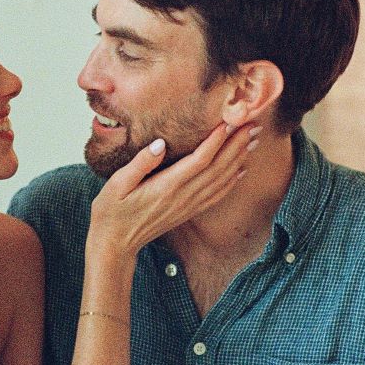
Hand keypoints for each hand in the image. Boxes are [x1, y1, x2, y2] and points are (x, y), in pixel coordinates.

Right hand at [89, 122, 256, 255]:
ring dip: (239, 159)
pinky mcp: (188, 211)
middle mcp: (182, 197)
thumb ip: (140, 164)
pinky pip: (216, 196)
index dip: (217, 140)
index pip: (200, 159)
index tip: (230, 120)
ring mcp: (188, 206)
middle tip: (253, 124)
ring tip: (253, 140)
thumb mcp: (116, 184)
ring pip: (221, 180)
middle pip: (218, 168)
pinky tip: (241, 170)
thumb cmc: (111, 212)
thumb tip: (160, 144)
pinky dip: (232, 182)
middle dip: (237, 145)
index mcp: (166, 186)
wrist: (115, 244)